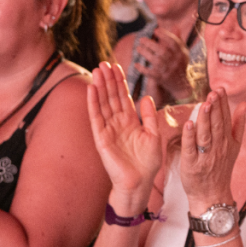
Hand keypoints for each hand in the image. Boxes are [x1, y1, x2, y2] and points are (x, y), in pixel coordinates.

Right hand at [87, 62, 162, 213]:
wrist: (139, 183)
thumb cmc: (147, 163)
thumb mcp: (154, 135)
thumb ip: (150, 116)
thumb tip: (146, 97)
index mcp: (130, 122)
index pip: (123, 97)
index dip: (120, 82)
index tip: (117, 67)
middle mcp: (117, 123)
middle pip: (111, 97)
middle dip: (108, 80)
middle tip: (104, 63)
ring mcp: (108, 130)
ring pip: (103, 104)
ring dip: (100, 87)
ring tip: (97, 71)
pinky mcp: (101, 138)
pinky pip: (96, 118)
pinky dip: (93, 103)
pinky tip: (92, 89)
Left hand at [134, 28, 192, 99]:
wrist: (181, 85)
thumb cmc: (180, 65)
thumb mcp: (182, 52)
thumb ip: (178, 39)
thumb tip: (175, 25)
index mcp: (181, 54)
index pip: (173, 43)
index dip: (165, 35)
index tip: (156, 30)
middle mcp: (175, 62)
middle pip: (163, 51)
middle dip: (151, 44)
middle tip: (141, 39)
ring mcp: (168, 71)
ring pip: (156, 61)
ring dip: (146, 54)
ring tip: (138, 48)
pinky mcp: (161, 79)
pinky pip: (150, 73)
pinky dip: (142, 69)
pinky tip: (136, 64)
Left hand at [179, 88, 245, 212]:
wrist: (212, 195)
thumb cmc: (221, 168)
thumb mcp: (235, 146)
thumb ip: (238, 124)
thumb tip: (245, 104)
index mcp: (228, 141)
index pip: (226, 119)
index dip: (223, 104)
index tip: (220, 89)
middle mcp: (218, 148)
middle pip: (217, 125)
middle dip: (215, 108)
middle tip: (214, 92)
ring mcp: (205, 156)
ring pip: (206, 134)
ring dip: (205, 118)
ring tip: (204, 103)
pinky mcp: (191, 164)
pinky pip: (191, 148)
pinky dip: (190, 136)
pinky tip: (188, 124)